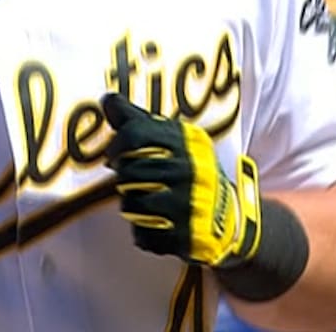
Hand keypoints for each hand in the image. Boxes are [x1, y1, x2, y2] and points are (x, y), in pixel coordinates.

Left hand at [102, 93, 261, 267]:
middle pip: (129, 171)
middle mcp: (189, 170)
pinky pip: (142, 235)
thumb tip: (107, 99)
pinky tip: (158, 224)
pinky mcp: (184, 235)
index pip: (135, 133)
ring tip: (147, 201)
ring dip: (132, 205)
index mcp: (186, 142)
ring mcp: (188, 204)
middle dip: (125, 178)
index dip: (117, 145)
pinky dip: (143, 232)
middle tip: (135, 180)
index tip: (115, 154)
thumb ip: (138, 120)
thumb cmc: (190, 171)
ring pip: (131, 204)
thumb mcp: (173, 140)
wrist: (228, 215)